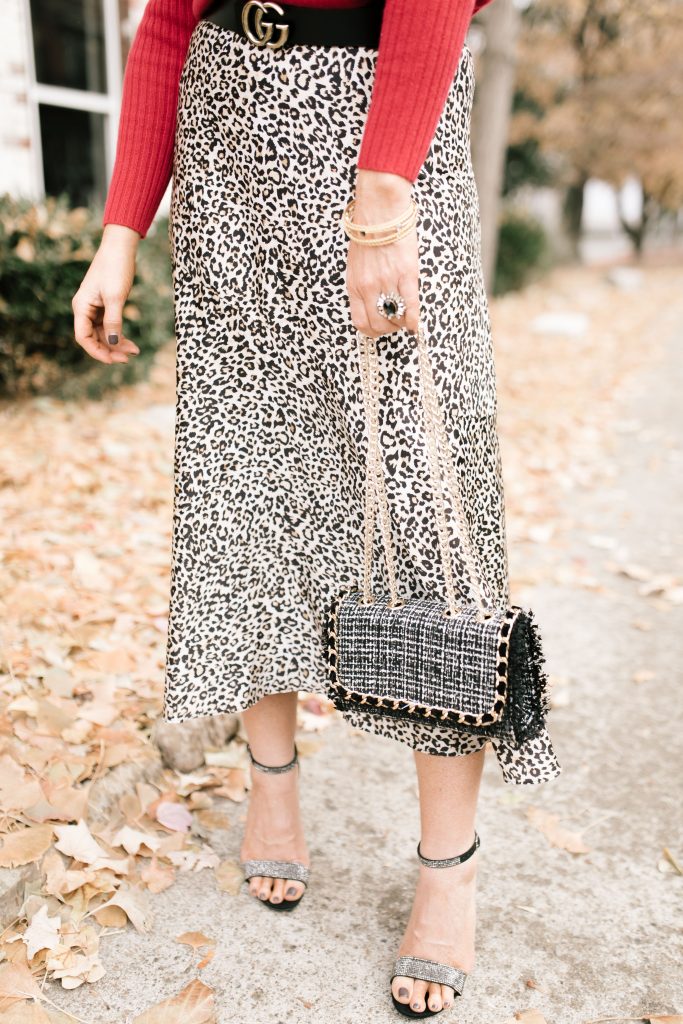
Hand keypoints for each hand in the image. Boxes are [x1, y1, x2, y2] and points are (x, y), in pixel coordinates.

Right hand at [71, 224, 141, 363]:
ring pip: (103, 334)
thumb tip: (114, 343)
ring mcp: (95, 308)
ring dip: (117, 344)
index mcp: (81, 306)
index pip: (83, 337)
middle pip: (94, 338)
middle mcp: (85, 309)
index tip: (113, 360)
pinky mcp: (105, 305)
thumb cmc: (115, 268)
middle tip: (129, 357)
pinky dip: (120, 335)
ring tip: (135, 351)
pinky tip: (131, 343)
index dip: (96, 352)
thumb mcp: (115, 297)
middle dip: (110, 350)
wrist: (120, 248)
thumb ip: (114, 321)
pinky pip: (110, 326)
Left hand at [346, 169, 419, 338]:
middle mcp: (368, 287)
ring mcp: (387, 282)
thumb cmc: (368, 233)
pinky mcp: (406, 274)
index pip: (360, 322)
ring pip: (395, 318)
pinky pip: (411, 305)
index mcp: (354, 285)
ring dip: (402, 323)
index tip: (381, 326)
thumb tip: (372, 301)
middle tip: (396, 323)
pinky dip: (414, 319)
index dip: (372, 330)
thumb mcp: (356, 264)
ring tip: (406, 317)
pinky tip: (417, 323)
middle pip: (378, 325)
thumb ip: (362, 283)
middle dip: (388, 329)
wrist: (379, 210)